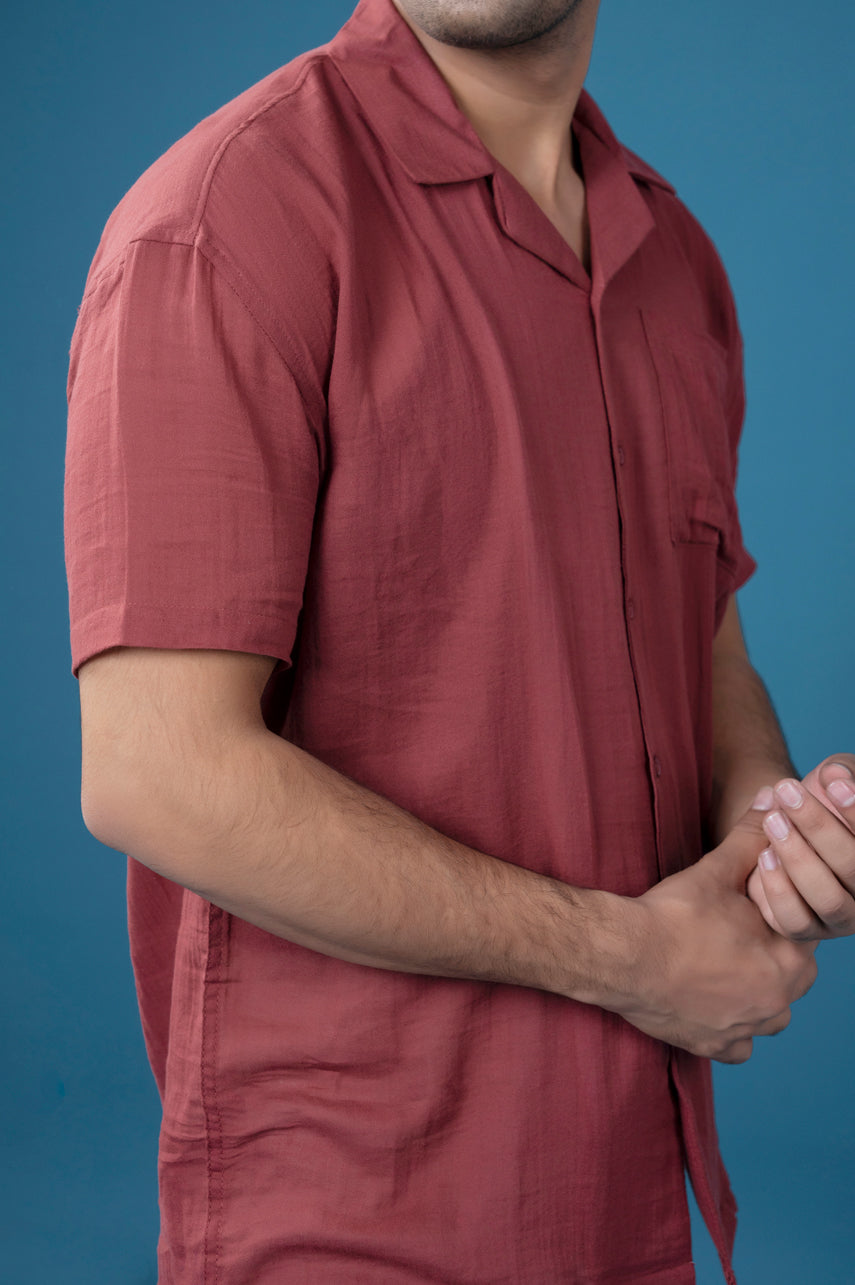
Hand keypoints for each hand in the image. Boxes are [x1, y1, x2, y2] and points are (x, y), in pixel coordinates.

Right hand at [605, 805, 817, 1063]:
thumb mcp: (716, 869)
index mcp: (788, 959)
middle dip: (768, 954)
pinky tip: (709, 1004)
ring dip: (754, 993)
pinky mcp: (715, 1047)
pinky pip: (738, 1044)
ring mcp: (747, 1028)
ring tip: (722, 967)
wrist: (624, 958)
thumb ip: (750, 836)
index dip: (775, 914)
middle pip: (789, 975)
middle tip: (733, 933)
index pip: (800, 933)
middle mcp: (777, 1001)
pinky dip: (729, 1027)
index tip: (748, 906)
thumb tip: (773, 797)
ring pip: (768, 1012)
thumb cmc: (673, 915)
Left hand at [746, 754, 854, 940]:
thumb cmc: (820, 795)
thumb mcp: (834, 776)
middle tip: (787, 793)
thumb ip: (843, 772)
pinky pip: (794, 920)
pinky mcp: (805, 930)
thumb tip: (836, 775)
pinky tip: (764, 855)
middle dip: (819, 827)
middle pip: (853, 868)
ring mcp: (840, 917)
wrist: (785, 820)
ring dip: (798, 857)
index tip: (832, 781)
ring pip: (826, 898)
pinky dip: (778, 889)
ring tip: (773, 821)